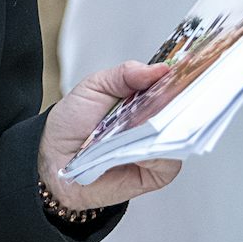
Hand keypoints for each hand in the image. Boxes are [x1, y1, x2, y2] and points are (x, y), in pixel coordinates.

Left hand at [38, 60, 183, 210]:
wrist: (53, 160)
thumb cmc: (71, 124)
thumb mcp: (94, 87)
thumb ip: (125, 74)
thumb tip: (158, 69)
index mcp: (146, 99)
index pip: (176, 87)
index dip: (184, 79)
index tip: (189, 67)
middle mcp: (156, 123)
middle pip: (183, 112)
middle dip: (180, 102)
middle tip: (171, 93)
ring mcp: (157, 148)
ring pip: (178, 137)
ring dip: (165, 128)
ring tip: (148, 121)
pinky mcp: (156, 174)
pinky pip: (168, 163)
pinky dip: (156, 154)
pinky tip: (140, 148)